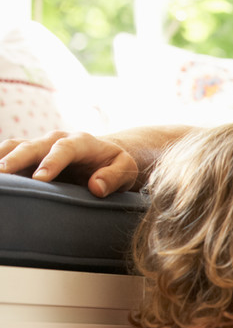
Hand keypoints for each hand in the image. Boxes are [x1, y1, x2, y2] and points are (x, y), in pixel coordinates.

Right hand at [0, 130, 138, 196]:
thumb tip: (96, 187)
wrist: (103, 156)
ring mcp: (39, 147)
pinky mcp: (28, 156)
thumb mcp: (126, 169)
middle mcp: (55, 140)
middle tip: (2, 173)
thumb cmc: (115, 164)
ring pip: (14, 147)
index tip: (40, 179)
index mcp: (81, 142)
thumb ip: (114, 176)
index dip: (51, 162)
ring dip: (1, 158)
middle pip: (32, 146)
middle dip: (16, 159)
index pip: (64, 149)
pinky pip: (7, 154)